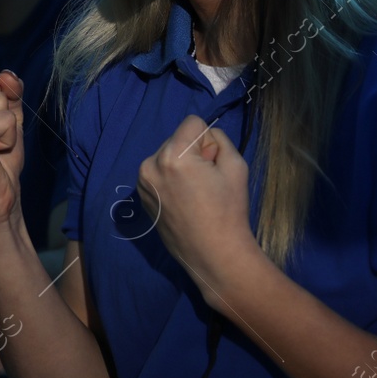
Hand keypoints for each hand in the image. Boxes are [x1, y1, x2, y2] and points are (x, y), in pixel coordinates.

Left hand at [137, 115, 262, 305]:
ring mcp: (142, 182)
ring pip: (166, 155)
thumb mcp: (235, 165)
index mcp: (173, 155)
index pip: (192, 123)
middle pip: (177, 139)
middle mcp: (150, 164)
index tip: (213, 164)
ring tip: (195, 193)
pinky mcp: (141, 196)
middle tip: (206, 181)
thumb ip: (219, 140)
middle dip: (192, 152)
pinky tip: (183, 200)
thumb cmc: (228, 210)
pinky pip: (158, 172)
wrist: (213, 254)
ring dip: (180, 165)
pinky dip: (170, 179)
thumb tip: (204, 139)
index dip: (208, 140)